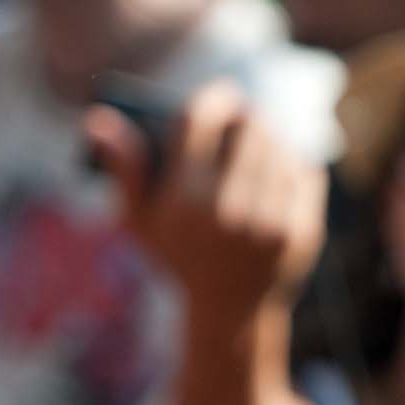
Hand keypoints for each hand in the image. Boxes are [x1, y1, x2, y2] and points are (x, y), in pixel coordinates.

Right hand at [90, 85, 324, 323]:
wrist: (229, 309)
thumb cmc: (178, 256)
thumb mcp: (140, 221)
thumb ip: (124, 169)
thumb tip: (98, 120)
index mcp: (185, 199)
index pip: (200, 121)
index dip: (213, 99)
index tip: (220, 94)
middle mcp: (229, 207)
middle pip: (248, 129)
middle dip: (247, 116)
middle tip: (244, 114)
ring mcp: (269, 220)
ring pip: (279, 149)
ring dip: (272, 138)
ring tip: (262, 138)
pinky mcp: (301, 231)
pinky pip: (305, 174)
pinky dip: (295, 164)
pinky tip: (283, 164)